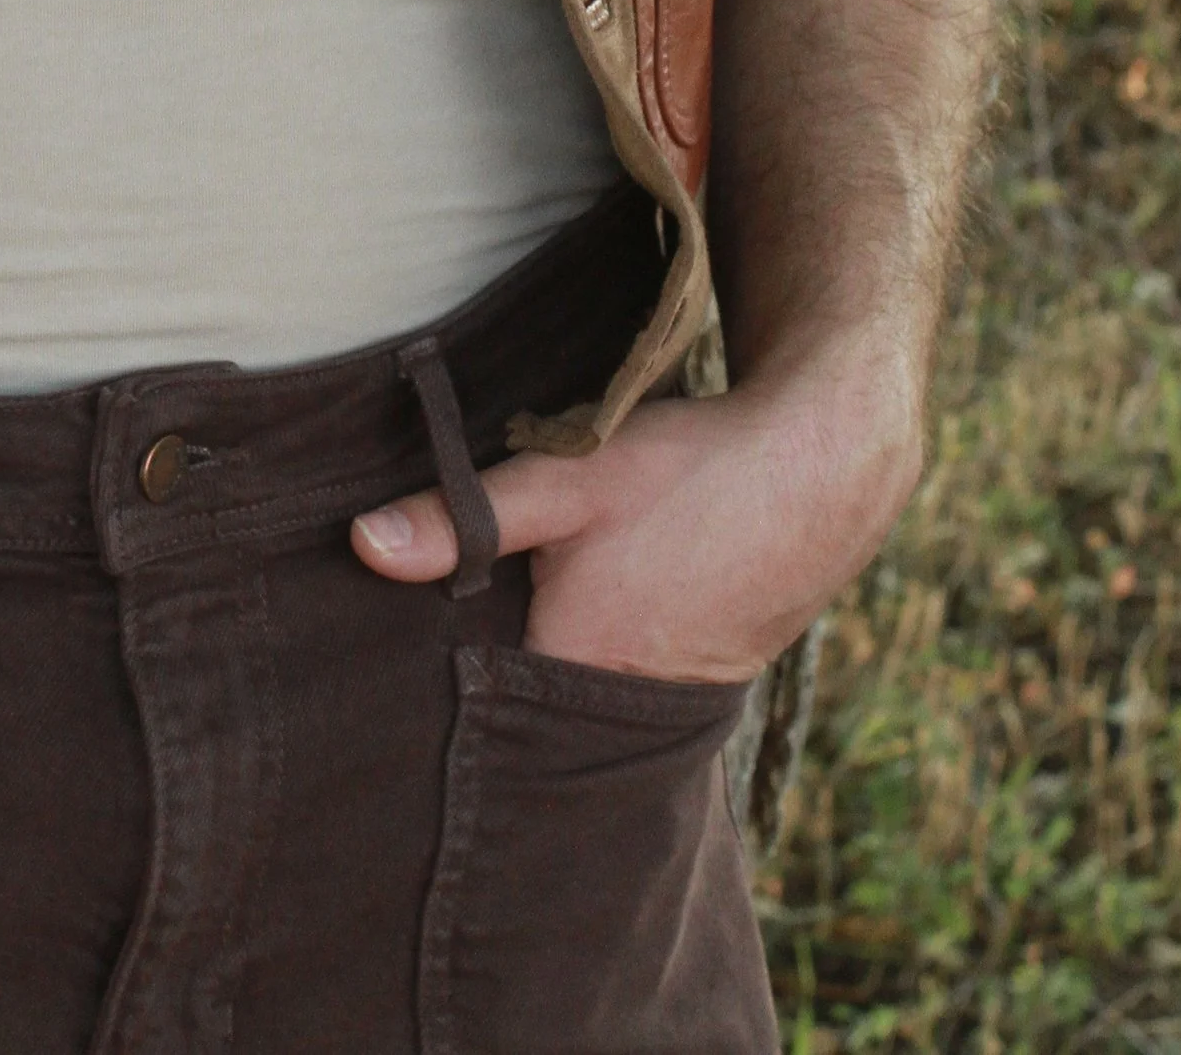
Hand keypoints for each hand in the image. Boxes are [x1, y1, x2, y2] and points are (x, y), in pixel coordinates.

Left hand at [349, 346, 922, 682]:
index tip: (384, 656)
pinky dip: (593, 651)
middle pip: (525, 711)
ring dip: (543, 658)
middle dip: (485, 677)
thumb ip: (464, 518)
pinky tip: (582, 606)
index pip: (477, 707)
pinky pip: (621, 680)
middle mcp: (623, 712)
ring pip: (574, 692)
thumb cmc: (688, 474)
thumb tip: (361, 544)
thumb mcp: (565, 477)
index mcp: (576, 674)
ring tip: (508, 611)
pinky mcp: (698, 677)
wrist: (819, 469)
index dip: (434, 681)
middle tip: (430, 630)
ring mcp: (668, 702)